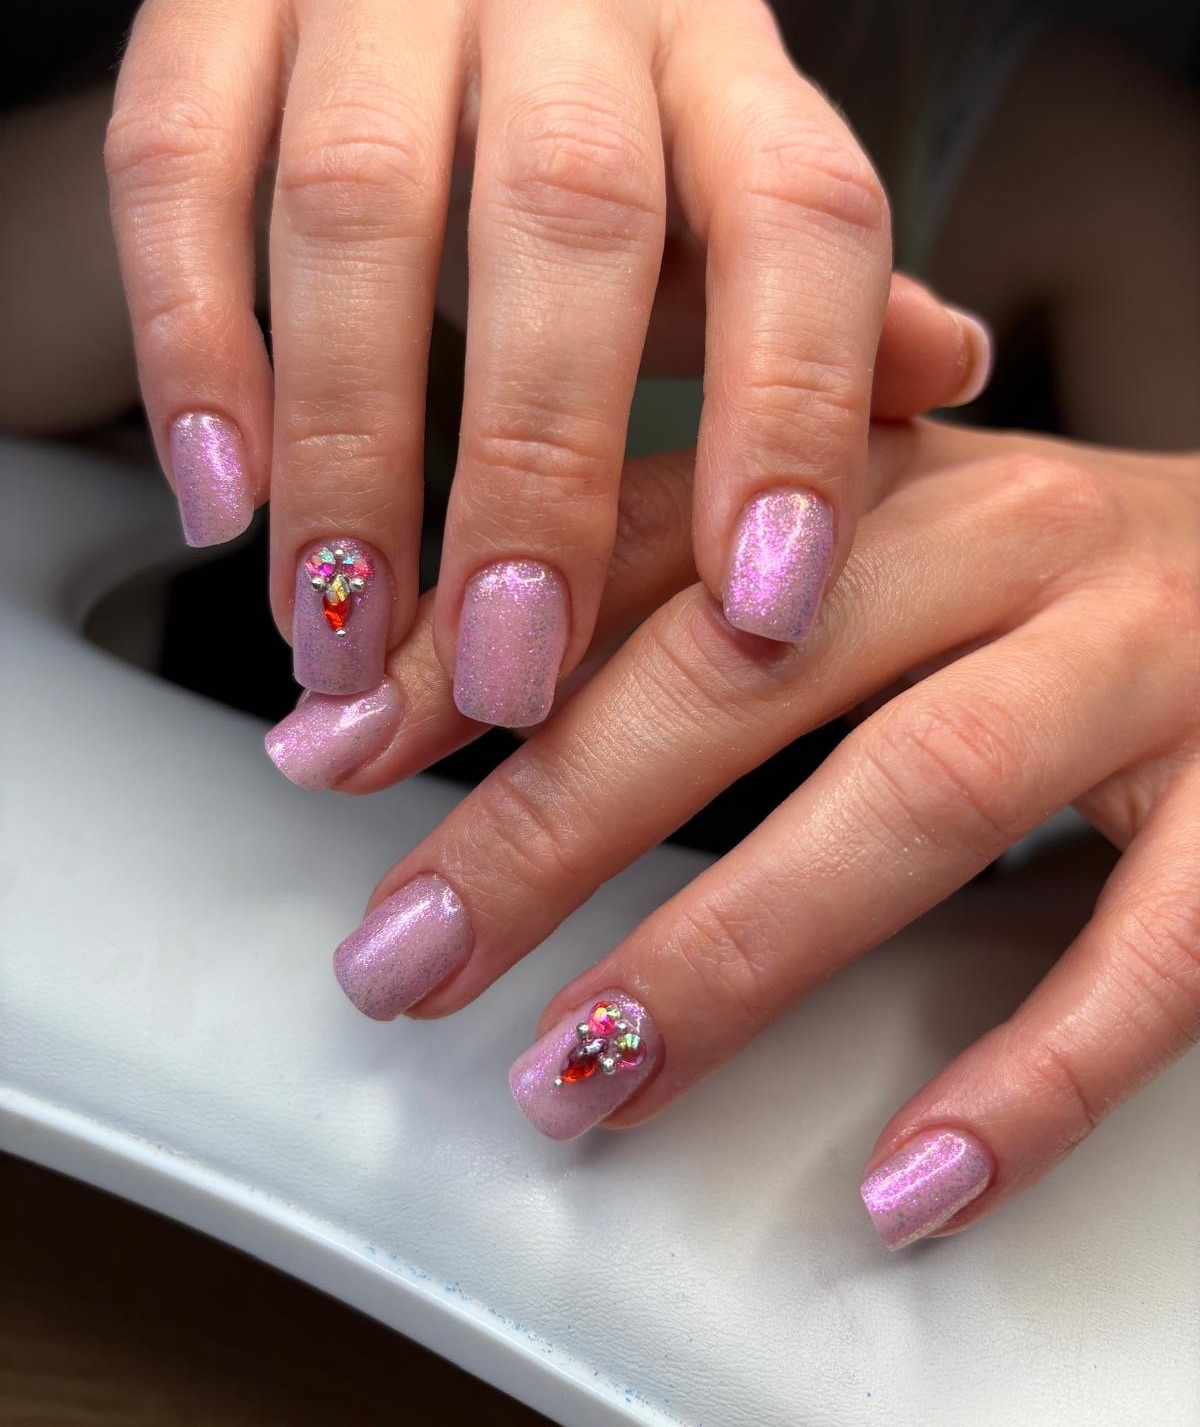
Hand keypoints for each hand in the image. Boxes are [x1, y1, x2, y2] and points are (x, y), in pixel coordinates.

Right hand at [106, 0, 987, 708]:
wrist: (401, 53)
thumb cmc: (593, 195)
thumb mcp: (727, 258)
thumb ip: (824, 320)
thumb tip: (944, 364)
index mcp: (724, 56)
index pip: (799, 211)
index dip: (790, 411)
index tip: (761, 610)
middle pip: (570, 212)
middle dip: (536, 468)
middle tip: (507, 667)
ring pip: (360, 196)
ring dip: (348, 445)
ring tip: (343, 629)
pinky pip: (179, 156)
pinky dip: (193, 341)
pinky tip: (225, 491)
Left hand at [319, 421, 1198, 1247]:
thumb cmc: (1054, 571)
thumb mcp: (874, 528)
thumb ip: (689, 572)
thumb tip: (458, 661)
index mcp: (895, 469)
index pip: (653, 538)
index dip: (483, 645)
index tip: (331, 754)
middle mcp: (1016, 543)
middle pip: (749, 668)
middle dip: (554, 819)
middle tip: (412, 948)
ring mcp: (1147, 668)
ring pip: (915, 798)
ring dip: (730, 950)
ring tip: (586, 1072)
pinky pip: (1149, 956)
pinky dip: (1024, 1080)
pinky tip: (905, 1179)